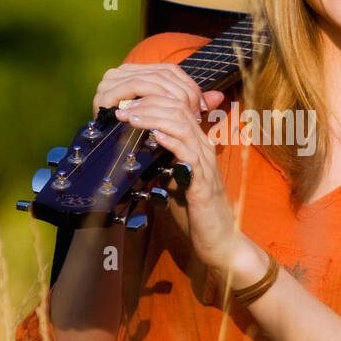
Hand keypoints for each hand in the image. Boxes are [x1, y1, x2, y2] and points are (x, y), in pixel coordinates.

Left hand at [92, 62, 233, 269]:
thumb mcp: (173, 179)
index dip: (151, 102)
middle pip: (179, 110)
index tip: (126, 105)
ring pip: (183, 126)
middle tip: (123, 108)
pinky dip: (171, 142)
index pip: (177, 108)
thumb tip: (135, 148)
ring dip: (154, 118)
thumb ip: (161, 161)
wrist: (218, 238)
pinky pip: (189, 154)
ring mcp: (204, 164)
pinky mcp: (203, 182)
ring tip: (132, 117)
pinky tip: (156, 136)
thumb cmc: (194, 211)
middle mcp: (203, 148)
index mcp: (196, 145)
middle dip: (148, 105)